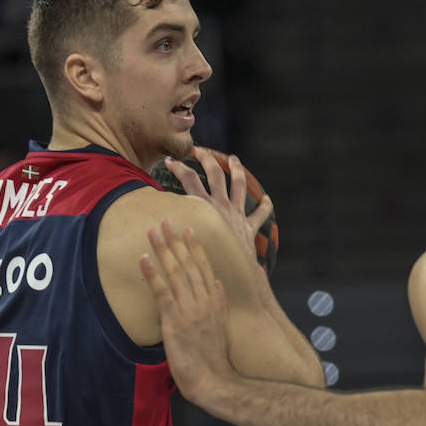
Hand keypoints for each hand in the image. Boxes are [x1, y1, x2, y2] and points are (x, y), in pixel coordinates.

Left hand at [139, 219, 235, 402]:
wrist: (214, 379)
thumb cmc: (215, 358)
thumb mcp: (223, 327)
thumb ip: (219, 304)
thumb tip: (218, 286)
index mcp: (215, 301)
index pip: (204, 267)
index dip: (195, 246)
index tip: (188, 229)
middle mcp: (204, 299)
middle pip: (189, 263)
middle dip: (176, 240)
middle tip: (166, 219)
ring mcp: (190, 308)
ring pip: (175, 271)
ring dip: (163, 249)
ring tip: (152, 230)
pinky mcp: (175, 319)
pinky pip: (162, 291)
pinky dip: (152, 273)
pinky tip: (143, 258)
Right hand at [165, 148, 273, 269]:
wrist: (232, 274)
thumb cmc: (206, 260)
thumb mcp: (187, 239)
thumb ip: (176, 225)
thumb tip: (158, 220)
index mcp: (205, 208)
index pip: (189, 179)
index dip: (179, 167)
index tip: (171, 161)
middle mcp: (222, 207)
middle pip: (215, 174)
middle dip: (207, 159)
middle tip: (200, 151)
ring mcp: (237, 215)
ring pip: (239, 185)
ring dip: (237, 169)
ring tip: (234, 159)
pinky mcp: (249, 228)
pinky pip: (260, 215)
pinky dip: (265, 206)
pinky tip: (267, 199)